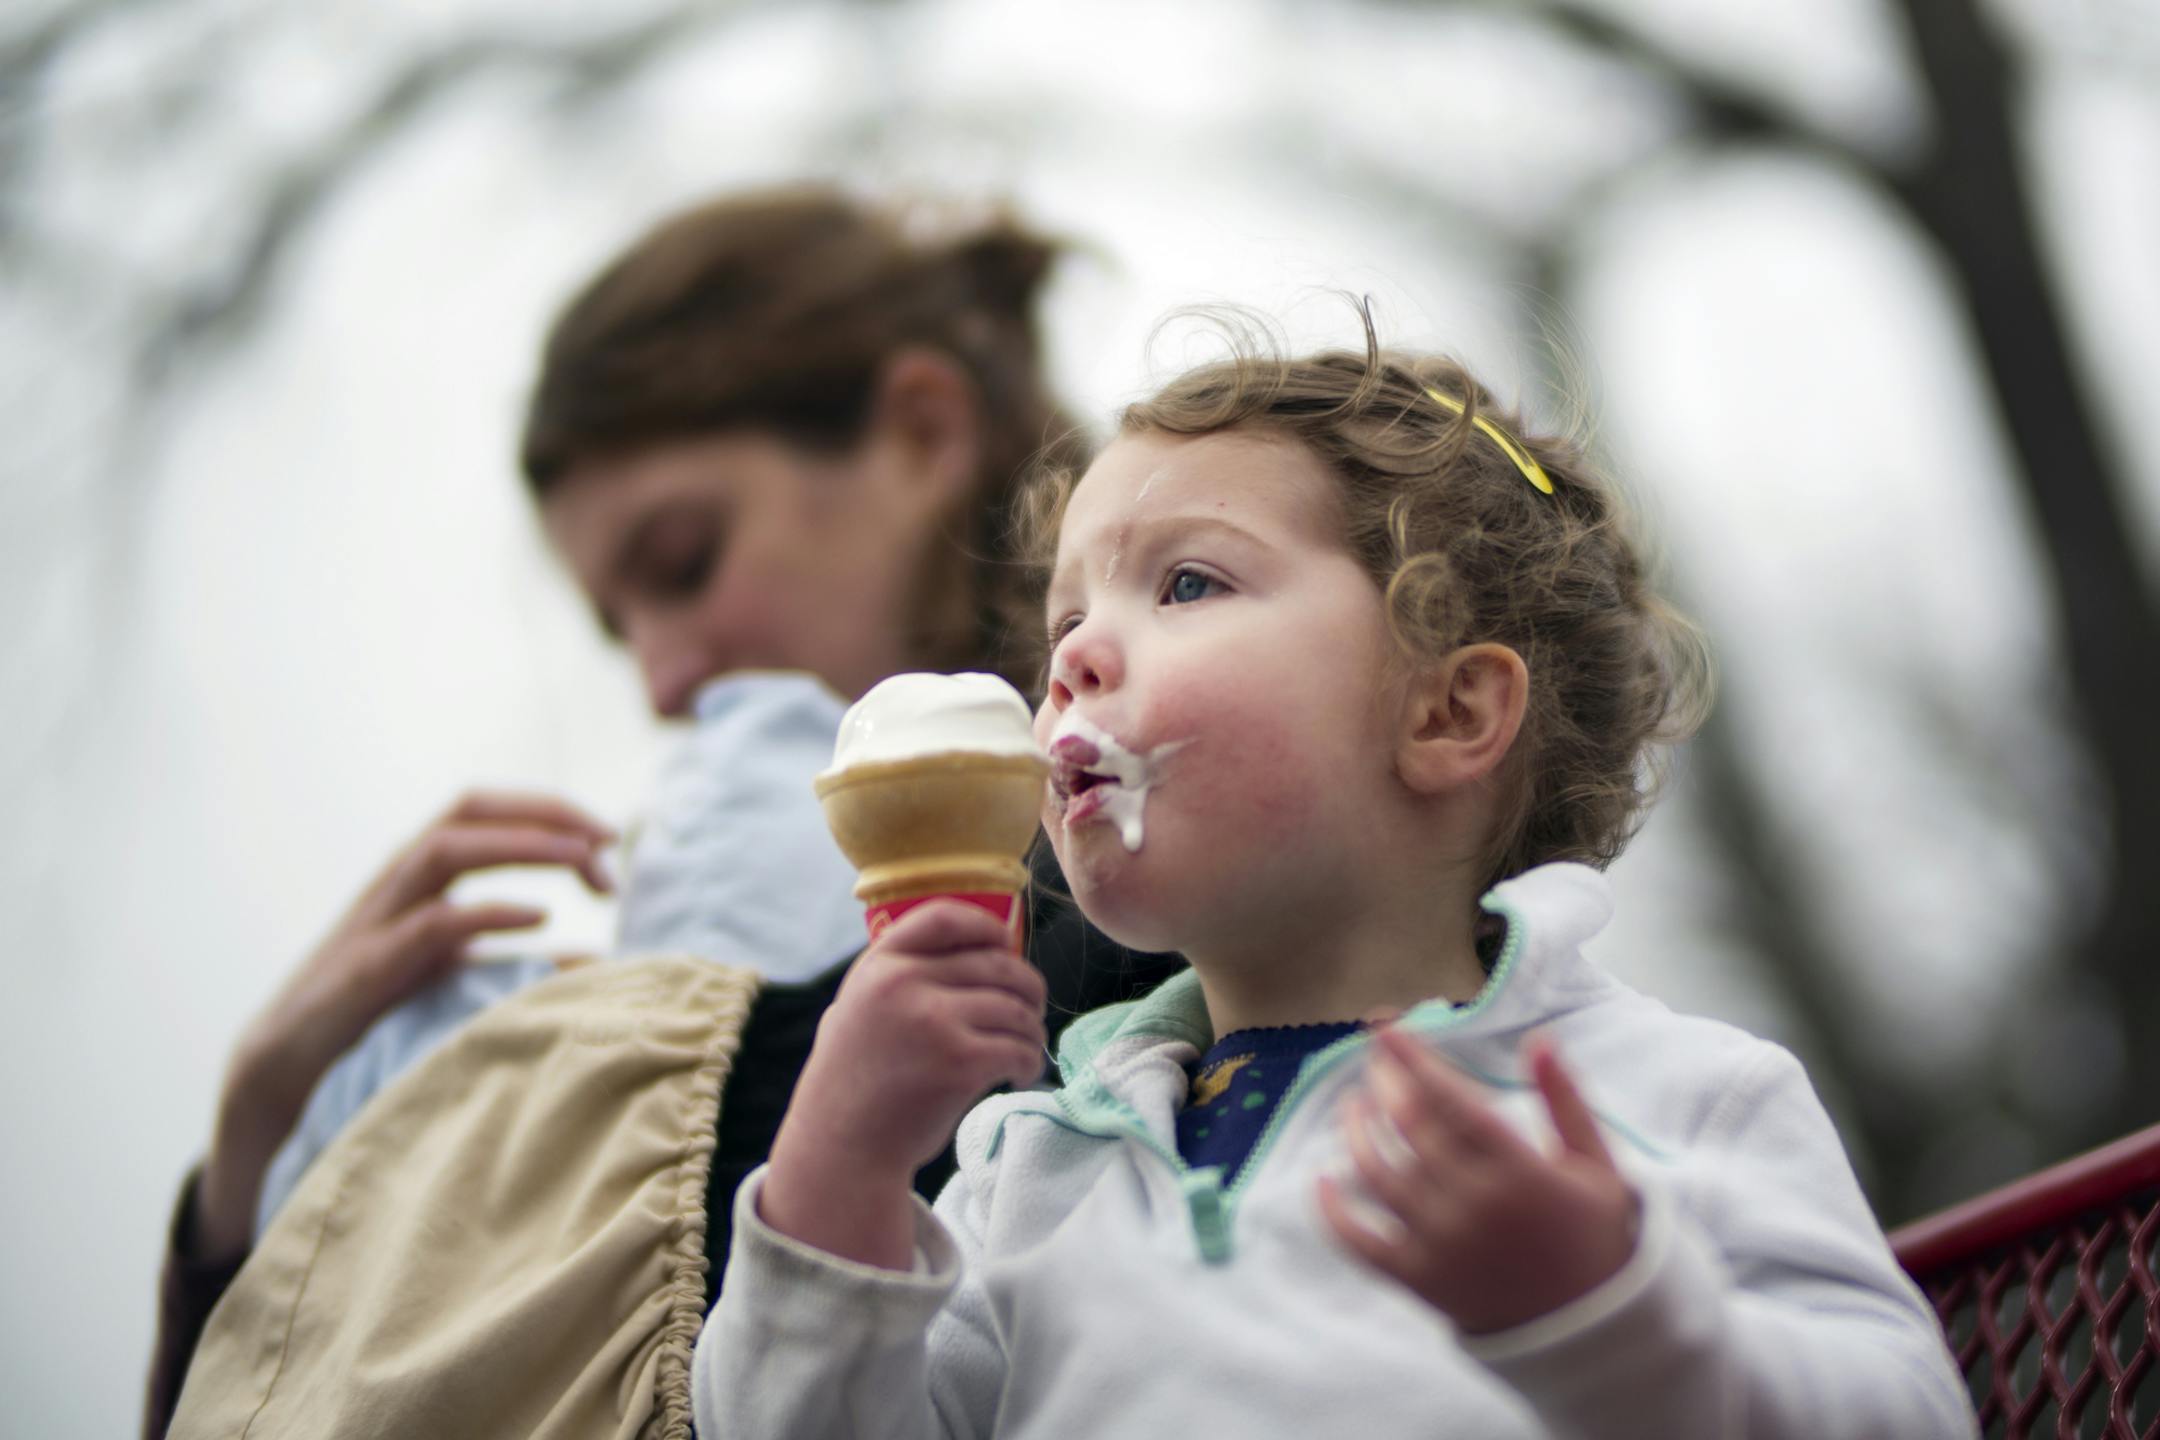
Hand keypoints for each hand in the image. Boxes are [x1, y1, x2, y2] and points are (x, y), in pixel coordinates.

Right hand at [193, 790, 613, 1260]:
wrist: (284, 1077)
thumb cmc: (376, 1023)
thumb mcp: (455, 982)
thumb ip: (519, 966)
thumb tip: (599, 965)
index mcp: (419, 880)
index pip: (483, 813)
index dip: (547, 811)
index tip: (608, 838)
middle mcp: (396, 885)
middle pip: (468, 811)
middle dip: (543, 814)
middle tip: (607, 841)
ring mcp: (376, 921)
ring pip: (446, 848)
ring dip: (523, 845)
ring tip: (584, 859)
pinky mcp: (365, 969)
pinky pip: (430, 924)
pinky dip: (488, 912)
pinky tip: (538, 918)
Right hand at [762, 900, 1046, 1268]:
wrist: (843, 1147)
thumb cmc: (856, 1080)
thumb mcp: (859, 1007)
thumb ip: (901, 974)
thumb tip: (978, 947)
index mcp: (880, 964)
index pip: (945, 917)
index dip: (987, 926)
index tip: (1006, 946)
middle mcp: (905, 983)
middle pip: (997, 965)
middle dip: (1027, 989)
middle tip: (1031, 1012)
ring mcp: (934, 1022)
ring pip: (1016, 1008)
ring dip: (1032, 1030)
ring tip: (1027, 1048)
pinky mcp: (960, 1063)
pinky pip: (1019, 1047)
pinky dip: (1031, 1061)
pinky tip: (1021, 1074)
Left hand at [1318, 1026, 1636, 1334]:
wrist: (1588, 1327)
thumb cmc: (1592, 1233)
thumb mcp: (1595, 1164)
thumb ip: (1565, 1100)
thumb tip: (1539, 1041)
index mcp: (1520, 1170)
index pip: (1452, 1099)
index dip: (1414, 1059)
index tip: (1385, 1029)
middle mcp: (1474, 1204)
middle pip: (1409, 1126)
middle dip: (1385, 1083)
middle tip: (1374, 1060)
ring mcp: (1442, 1244)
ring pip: (1378, 1174)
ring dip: (1357, 1132)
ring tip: (1352, 1105)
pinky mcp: (1419, 1281)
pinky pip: (1361, 1242)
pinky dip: (1334, 1211)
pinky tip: (1324, 1179)